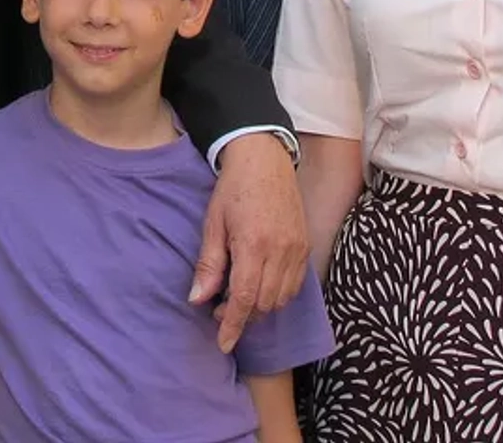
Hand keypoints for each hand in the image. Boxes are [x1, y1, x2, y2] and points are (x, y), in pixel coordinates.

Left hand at [190, 133, 308, 351]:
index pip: (244, 299)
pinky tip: (259, 286)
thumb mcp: (212, 223)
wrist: (264, 159)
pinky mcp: (305, 246)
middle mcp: (280, 251)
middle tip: (220, 308)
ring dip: (259, 307)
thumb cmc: (233, 188)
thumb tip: (198, 300)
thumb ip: (208, 264)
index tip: (223, 343)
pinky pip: (294, 285)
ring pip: (281, 298)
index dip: (233, 325)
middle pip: (264, 303)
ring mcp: (297, 249)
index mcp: (253, 244)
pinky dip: (277, 294)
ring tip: (237, 296)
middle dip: (242, 315)